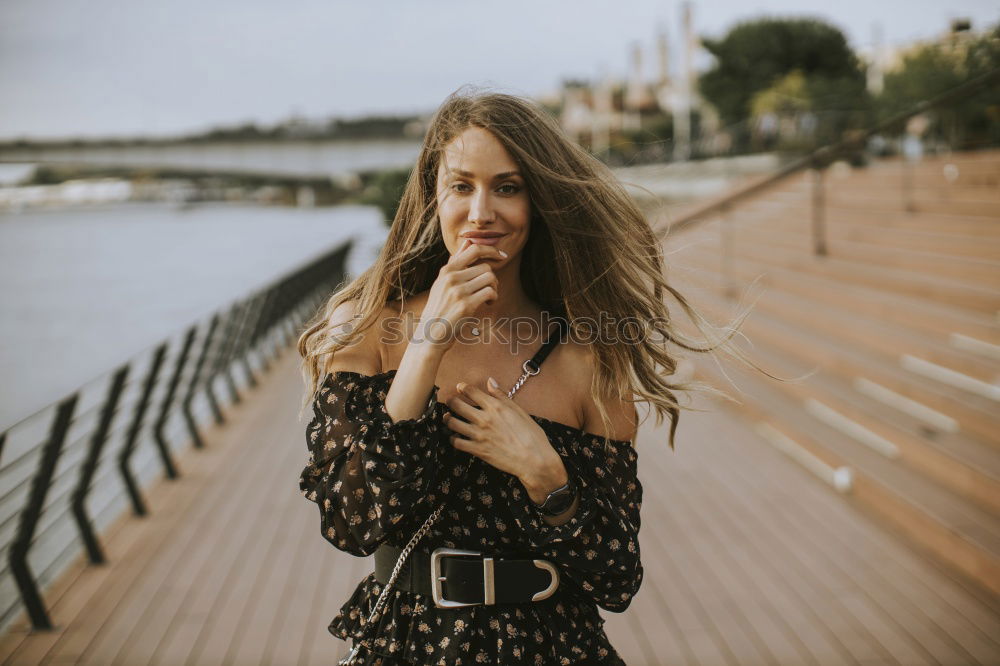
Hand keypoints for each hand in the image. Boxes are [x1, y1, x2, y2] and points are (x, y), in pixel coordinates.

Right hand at [417, 239, 505, 351]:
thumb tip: (467, 242)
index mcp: (446, 270)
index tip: (501, 256)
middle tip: (490, 289)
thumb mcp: (442, 282)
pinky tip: (488, 303)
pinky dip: (493, 297)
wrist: (430, 334)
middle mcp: (451, 277)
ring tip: (488, 297)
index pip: (473, 249)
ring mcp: (458, 291)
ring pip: (490, 278)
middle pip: (486, 267)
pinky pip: (490, 292)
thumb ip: (455, 262)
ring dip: (494, 288)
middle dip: (493, 278)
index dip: (491, 250)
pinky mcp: (466, 305)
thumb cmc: (439, 308)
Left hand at [443, 377, 563, 485]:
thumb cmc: (531, 435)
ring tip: (449, 418)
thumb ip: (502, 396)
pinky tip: (456, 437)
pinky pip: (457, 442)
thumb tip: (490, 381)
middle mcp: (484, 419)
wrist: (534, 460)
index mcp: (495, 407)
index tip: (460, 387)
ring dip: (448, 419)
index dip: (462, 387)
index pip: (470, 391)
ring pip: (452, 423)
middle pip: (456, 404)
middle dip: (450, 401)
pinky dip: (453, 438)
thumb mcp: (519, 411)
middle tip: (450, 402)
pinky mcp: (477, 450)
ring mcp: (479, 435)